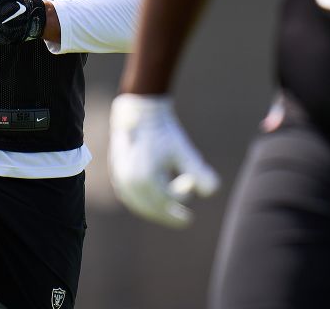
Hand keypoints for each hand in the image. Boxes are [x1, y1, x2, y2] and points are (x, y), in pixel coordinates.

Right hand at [109, 93, 219, 228]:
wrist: (139, 113)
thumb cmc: (163, 132)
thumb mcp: (183, 150)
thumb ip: (198, 171)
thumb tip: (212, 192)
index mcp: (145, 178)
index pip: (164, 205)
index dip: (177, 213)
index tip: (190, 217)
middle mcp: (129, 181)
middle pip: (150, 208)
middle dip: (167, 213)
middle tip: (183, 217)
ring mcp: (120, 178)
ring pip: (139, 203)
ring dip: (156, 206)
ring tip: (172, 199)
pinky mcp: (117, 175)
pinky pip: (130, 196)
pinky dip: (145, 200)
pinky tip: (158, 194)